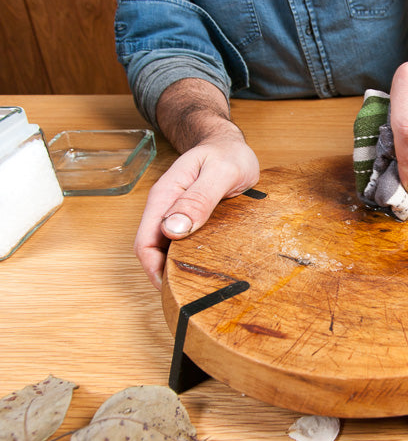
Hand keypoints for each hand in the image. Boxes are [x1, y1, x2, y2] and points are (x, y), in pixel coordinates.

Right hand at [134, 124, 258, 288]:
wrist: (230, 144)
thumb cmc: (227, 154)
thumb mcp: (221, 172)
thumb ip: (199, 198)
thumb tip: (172, 229)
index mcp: (165, 196)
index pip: (145, 242)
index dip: (154, 270)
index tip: (173, 289)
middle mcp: (166, 207)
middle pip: (154, 251)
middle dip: (166, 275)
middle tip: (192, 295)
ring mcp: (177, 214)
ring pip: (168, 250)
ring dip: (178, 268)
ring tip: (201, 286)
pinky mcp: (190, 219)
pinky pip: (183, 244)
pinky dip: (190, 259)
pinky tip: (207, 268)